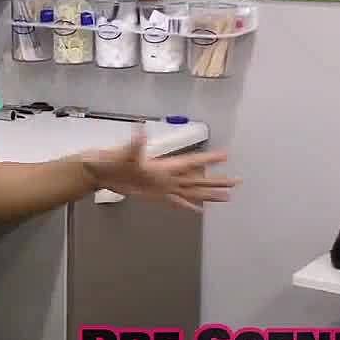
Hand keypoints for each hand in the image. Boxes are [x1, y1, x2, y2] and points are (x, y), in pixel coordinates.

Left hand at [79, 133, 236, 212]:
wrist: (100, 170)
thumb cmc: (111, 161)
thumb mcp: (124, 153)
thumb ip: (134, 143)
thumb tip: (140, 128)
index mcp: (164, 166)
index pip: (191, 163)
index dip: (208, 160)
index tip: (226, 155)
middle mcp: (167, 176)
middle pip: (198, 179)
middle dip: (218, 181)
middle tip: (238, 181)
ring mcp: (162, 186)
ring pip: (192, 191)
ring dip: (209, 194)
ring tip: (228, 197)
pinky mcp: (155, 195)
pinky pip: (177, 202)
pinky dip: (189, 206)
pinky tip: (199, 211)